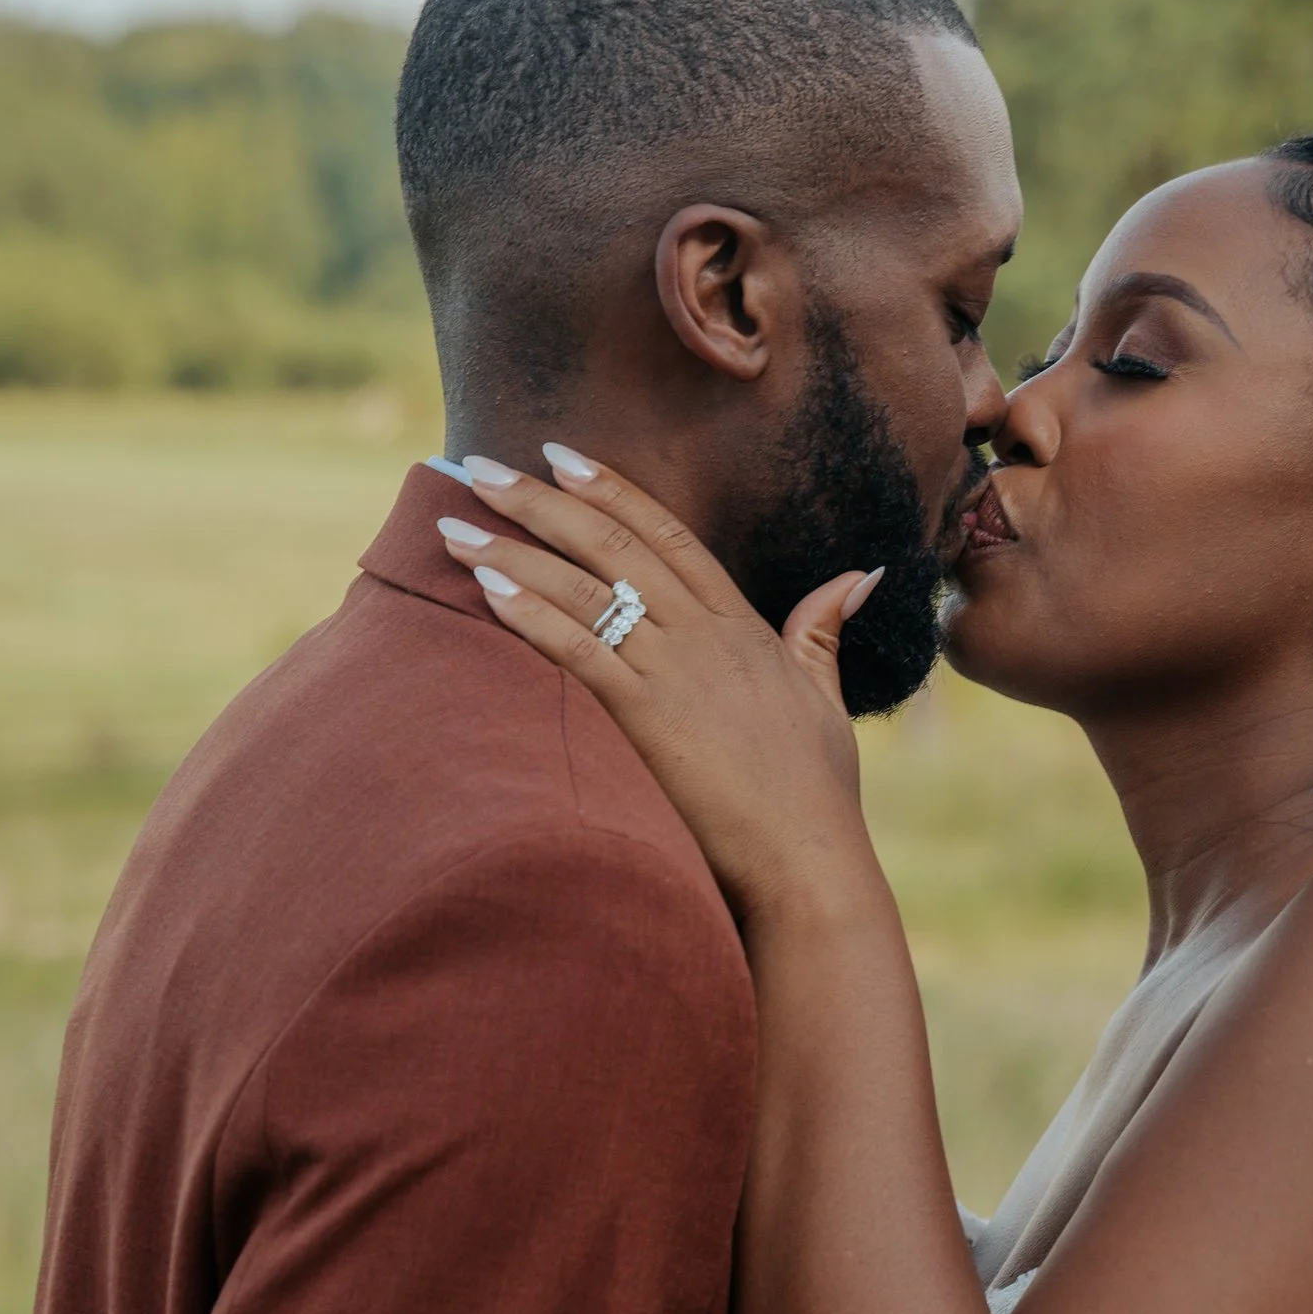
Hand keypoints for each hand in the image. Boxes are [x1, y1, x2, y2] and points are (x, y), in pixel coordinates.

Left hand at [445, 449, 880, 923]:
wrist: (808, 858)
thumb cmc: (816, 793)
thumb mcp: (824, 696)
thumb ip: (821, 631)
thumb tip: (859, 575)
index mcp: (742, 626)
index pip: (667, 534)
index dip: (611, 489)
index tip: (560, 455)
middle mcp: (705, 634)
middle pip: (612, 543)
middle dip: (539, 500)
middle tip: (476, 466)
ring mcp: (676, 672)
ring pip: (586, 588)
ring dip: (513, 551)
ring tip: (453, 526)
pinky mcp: (649, 717)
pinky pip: (582, 649)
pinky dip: (532, 615)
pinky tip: (486, 589)